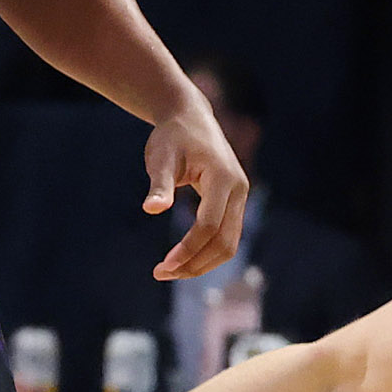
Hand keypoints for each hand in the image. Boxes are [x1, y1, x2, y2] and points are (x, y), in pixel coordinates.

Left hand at [143, 101, 249, 281]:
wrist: (191, 118)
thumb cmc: (172, 136)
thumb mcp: (161, 157)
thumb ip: (160, 184)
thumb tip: (151, 209)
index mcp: (223, 178)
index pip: (209, 225)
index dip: (188, 248)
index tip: (163, 265)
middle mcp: (238, 191)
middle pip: (225, 242)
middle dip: (196, 263)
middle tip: (162, 273)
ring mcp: (239, 198)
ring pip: (229, 244)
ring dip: (202, 262)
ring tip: (171, 271)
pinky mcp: (233, 203)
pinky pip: (226, 236)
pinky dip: (206, 252)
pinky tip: (184, 258)